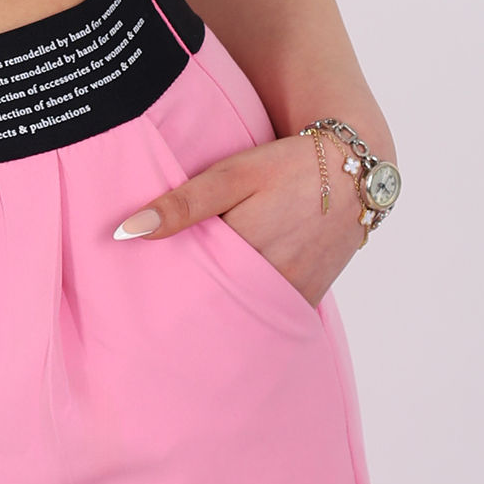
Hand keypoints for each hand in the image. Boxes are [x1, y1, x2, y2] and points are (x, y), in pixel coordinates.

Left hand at [113, 132, 363, 307]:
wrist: (355, 172)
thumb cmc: (289, 166)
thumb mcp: (233, 174)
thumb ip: (182, 204)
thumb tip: (127, 232)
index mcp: (246, 252)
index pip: (191, 285)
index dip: (164, 290)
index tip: (138, 297)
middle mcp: (271, 282)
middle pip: (215, 305)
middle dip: (187, 307)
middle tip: (152, 315)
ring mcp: (292, 295)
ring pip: (242, 313)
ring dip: (217, 311)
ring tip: (183, 316)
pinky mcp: (306, 298)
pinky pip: (268, 314)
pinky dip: (247, 311)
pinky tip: (225, 309)